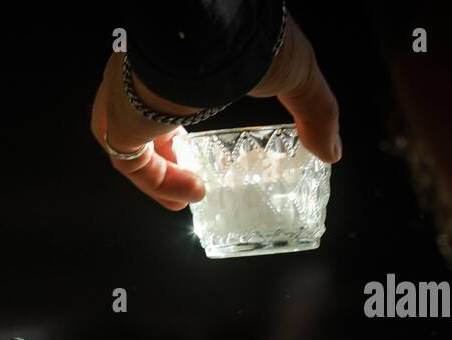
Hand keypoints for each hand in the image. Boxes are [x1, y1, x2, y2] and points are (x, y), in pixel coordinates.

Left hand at [91, 15, 340, 210]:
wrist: (212, 32)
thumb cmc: (249, 41)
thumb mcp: (296, 75)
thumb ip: (315, 113)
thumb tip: (334, 151)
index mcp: (175, 57)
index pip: (165, 92)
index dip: (176, 122)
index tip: (193, 147)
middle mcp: (141, 75)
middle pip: (137, 121)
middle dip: (161, 153)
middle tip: (188, 178)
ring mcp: (123, 98)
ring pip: (128, 145)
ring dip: (160, 175)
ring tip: (193, 195)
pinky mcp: (118, 122)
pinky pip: (131, 164)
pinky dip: (158, 183)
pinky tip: (190, 194)